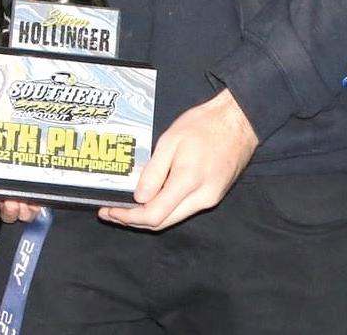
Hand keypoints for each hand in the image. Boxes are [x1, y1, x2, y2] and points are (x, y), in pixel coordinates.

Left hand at [98, 88, 257, 230]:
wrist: (238, 123)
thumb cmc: (203, 126)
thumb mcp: (171, 141)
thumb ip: (154, 171)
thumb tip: (138, 199)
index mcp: (188, 182)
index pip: (154, 214)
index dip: (128, 217)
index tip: (109, 211)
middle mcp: (201, 199)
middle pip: (163, 223)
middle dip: (134, 221)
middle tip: (110, 211)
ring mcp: (209, 199)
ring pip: (173, 218)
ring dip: (147, 217)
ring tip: (124, 207)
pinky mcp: (213, 195)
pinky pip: (183, 209)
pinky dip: (163, 209)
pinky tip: (148, 199)